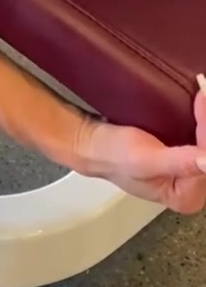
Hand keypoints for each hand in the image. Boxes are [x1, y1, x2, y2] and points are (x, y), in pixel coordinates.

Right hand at [74, 86, 205, 213]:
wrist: (92, 141)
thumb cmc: (113, 154)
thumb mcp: (144, 159)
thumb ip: (179, 163)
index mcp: (186, 197)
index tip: (203, 96)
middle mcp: (193, 187)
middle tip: (204, 89)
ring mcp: (190, 171)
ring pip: (205, 142)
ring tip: (204, 91)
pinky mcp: (185, 155)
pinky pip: (201, 138)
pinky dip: (202, 119)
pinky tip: (201, 101)